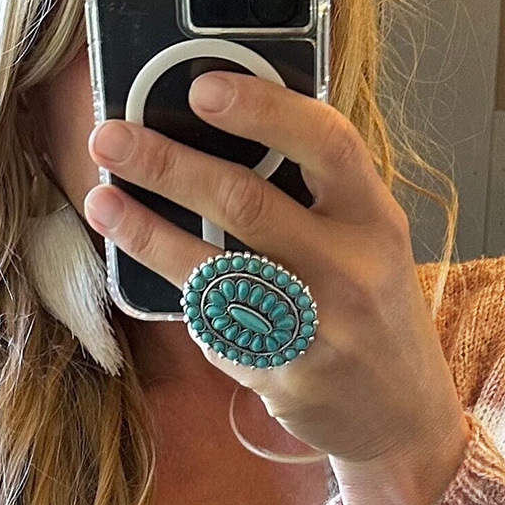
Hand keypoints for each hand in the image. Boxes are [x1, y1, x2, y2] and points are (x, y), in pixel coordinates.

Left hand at [83, 73, 469, 504]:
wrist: (402, 415)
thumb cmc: (373, 310)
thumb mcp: (369, 240)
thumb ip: (316, 193)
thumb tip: (221, 136)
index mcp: (374, 218)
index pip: (326, 143)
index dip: (263, 109)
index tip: (202, 88)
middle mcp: (349, 270)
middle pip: (246, 203)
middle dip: (167, 165)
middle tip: (110, 139)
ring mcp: (315, 329)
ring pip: (213, 271)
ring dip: (147, 234)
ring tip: (102, 203)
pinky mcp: (282, 377)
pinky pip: (216, 328)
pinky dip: (187, 301)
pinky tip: (158, 278)